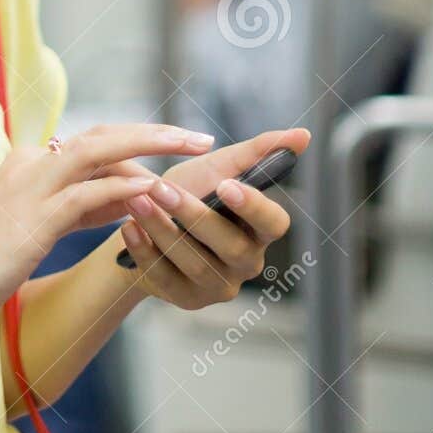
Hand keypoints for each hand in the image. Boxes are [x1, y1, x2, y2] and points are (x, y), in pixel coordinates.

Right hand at [0, 122, 218, 329]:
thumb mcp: (31, 230)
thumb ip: (75, 211)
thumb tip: (122, 201)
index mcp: (25, 165)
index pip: (93, 148)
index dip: (138, 152)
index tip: (175, 161)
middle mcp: (29, 164)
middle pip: (103, 135)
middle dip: (155, 132)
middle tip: (200, 139)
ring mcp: (30, 187)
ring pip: (101, 150)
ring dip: (152, 147)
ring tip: (194, 151)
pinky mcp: (33, 217)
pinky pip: (91, 194)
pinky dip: (126, 191)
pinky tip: (157, 197)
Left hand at [115, 127, 307, 309]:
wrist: (146, 221)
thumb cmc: (191, 191)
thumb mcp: (218, 167)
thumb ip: (257, 152)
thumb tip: (304, 135)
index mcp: (259, 230)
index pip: (274, 223)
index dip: (254, 207)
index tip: (226, 185)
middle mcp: (245, 262)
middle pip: (229, 245)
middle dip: (193, 215)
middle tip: (160, 187)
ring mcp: (217, 285)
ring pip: (193, 261)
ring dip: (161, 228)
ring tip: (136, 200)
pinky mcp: (186, 298)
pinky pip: (165, 278)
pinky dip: (144, 251)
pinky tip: (128, 227)